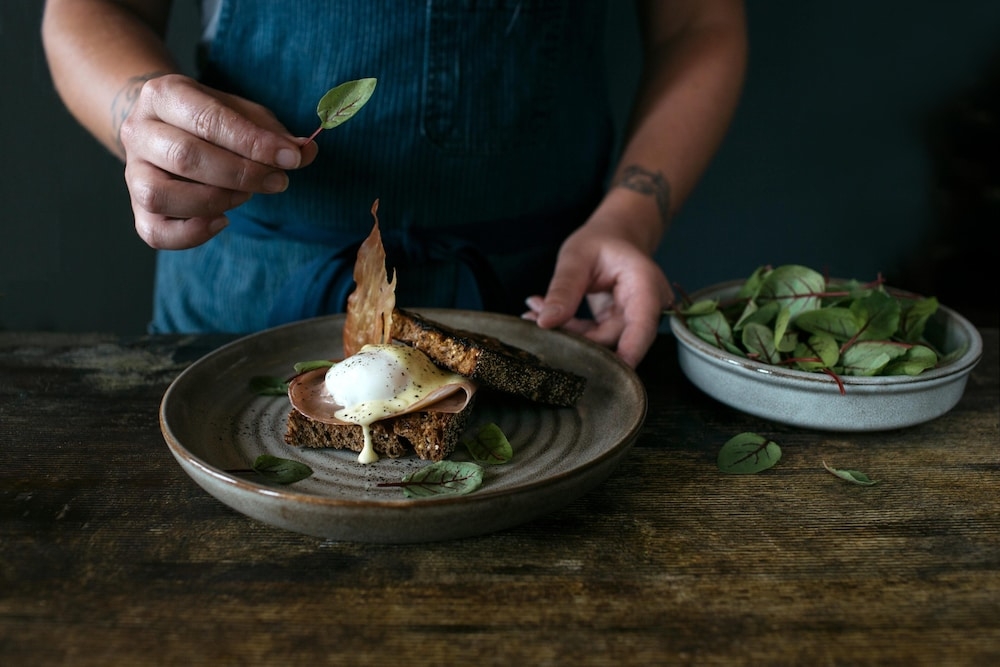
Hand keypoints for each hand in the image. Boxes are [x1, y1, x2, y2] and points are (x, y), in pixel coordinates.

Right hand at [119, 74, 317, 248]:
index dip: (253, 143)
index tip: (290, 158)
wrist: (165, 125)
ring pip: (160, 195)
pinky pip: (155, 232)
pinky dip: (193, 234)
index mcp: (164, 95)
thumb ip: (274, 132)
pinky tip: (223, 220)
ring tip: (244, 194)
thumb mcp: (244, 113)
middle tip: (278, 181)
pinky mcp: (137, 207)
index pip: (207, 120)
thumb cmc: (211, 120)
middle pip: (185, 157)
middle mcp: (138, 130)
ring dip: (215, 200)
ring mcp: (133, 171)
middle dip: (242, 174)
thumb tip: (306, 151)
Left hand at [523, 227, 673, 368]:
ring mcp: (632, 320)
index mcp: (645, 285)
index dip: (628, 352)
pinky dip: (568, 328)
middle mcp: (646, 307)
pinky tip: (540, 313)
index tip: (607, 372)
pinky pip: (593, 337)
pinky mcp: (616, 326)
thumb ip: (563, 289)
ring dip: (566, 333)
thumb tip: (545, 323)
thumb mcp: (577, 257)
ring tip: (531, 312)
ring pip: (600, 342)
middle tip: (533, 320)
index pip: (642, 326)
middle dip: (574, 336)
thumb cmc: (600, 241)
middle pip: (614, 339)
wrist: (614, 237)